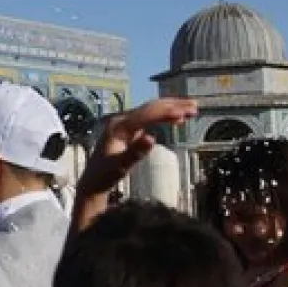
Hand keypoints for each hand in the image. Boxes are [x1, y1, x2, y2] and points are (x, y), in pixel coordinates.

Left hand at [72, 98, 197, 230]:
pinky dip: (165, 116)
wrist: (93, 181)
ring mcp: (125, 124)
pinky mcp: (129, 130)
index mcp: (119, 127)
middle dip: (173, 105)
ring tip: (192, 109)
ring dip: (171, 108)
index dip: (167, 112)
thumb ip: (135, 152)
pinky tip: (177, 119)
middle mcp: (121, 121)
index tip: (185, 112)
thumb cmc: (104, 175)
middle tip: (195, 106)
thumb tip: (152, 137)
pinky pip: (150, 118)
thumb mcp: (119, 166)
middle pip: (150, 108)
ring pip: (151, 111)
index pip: (147, 114)